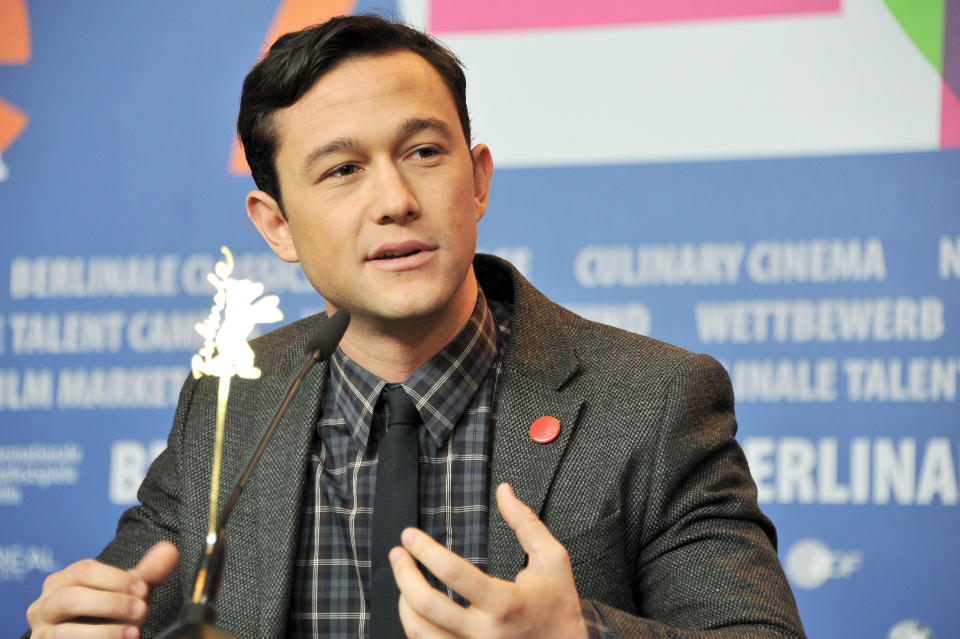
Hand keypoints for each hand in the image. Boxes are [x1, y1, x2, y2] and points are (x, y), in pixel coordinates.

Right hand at [26, 541, 178, 638]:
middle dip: (110, 603)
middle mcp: (43, 605)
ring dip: (104, 631)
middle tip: (141, 609)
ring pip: (65, 631)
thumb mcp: (128, 592)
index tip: (143, 588)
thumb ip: (148, 572)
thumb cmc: (108, 614)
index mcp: (61, 581)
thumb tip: (169, 549)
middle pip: (71, 597)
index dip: (115, 578)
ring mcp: (41, 633)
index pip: (83, 571)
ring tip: (133, 632)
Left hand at [390, 483, 587, 638]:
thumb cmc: (558, 603)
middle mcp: (485, 634)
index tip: (409, 535)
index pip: (454, 574)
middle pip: (427, 606)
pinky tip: (415, 608)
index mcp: (505, 604)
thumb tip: (503, 491)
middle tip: (397, 554)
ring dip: (404, 603)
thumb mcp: (551, 558)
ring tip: (403, 580)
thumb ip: (526, 522)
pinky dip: (416, 626)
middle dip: (404, 575)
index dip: (425, 551)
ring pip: (420, 632)